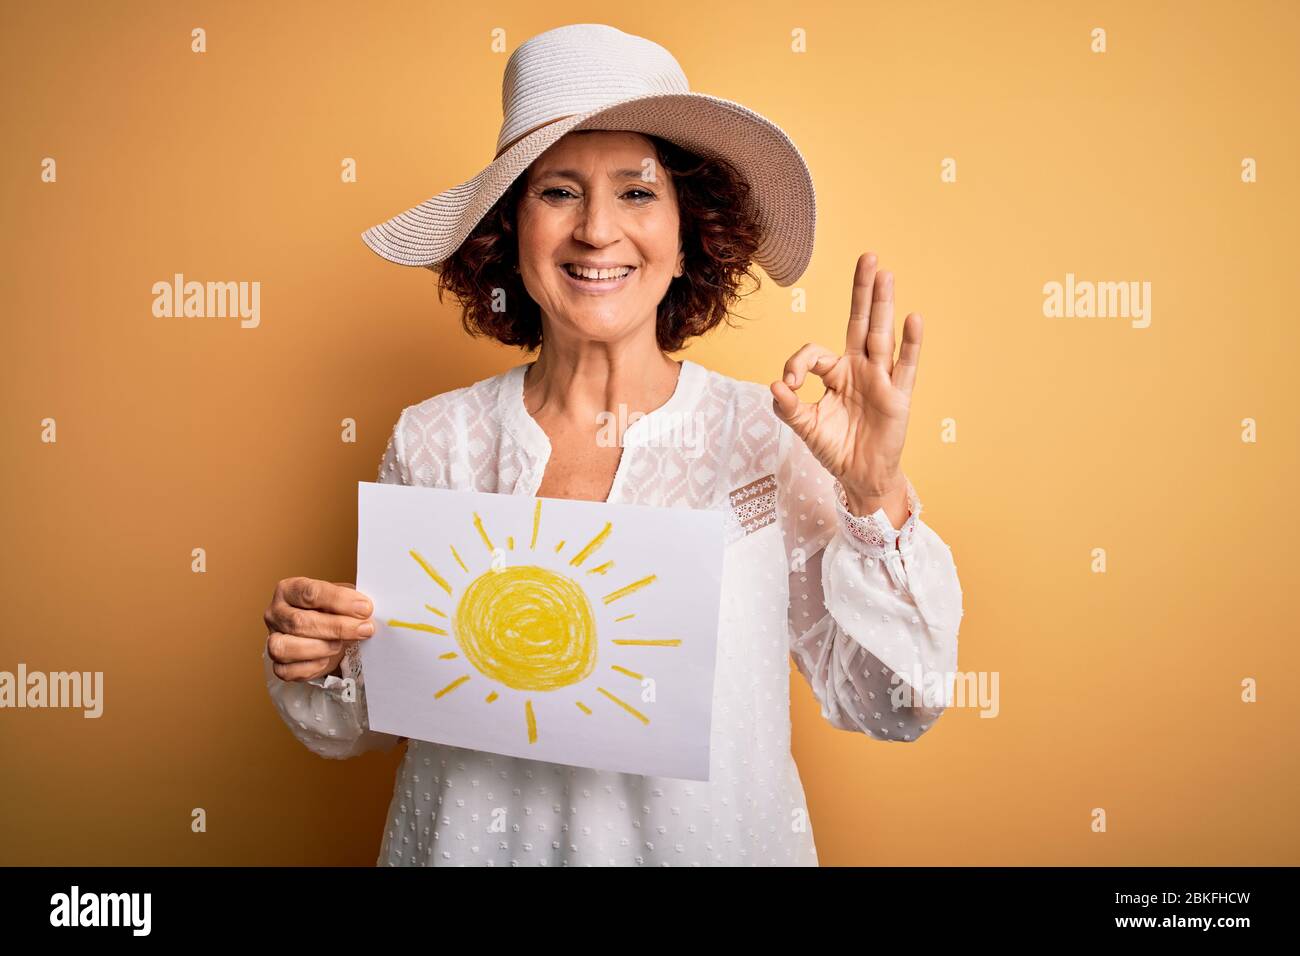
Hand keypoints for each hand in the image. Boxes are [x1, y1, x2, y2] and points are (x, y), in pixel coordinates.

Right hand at [264, 578, 374, 681]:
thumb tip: (365, 610)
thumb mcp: (341, 598)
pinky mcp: (276, 665)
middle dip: (337, 627)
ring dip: (321, 647)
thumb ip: (351, 601)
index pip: (310, 592)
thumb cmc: (331, 612)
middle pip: (299, 621)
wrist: (325, 634)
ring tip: (341, 644)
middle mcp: (275, 613)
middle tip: (364, 629)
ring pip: (286, 647)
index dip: (339, 600)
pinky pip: (287, 671)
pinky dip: (311, 667)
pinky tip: (327, 659)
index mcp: (289, 590)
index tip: (365, 608)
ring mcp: (272, 639)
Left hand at [770, 252, 921, 513]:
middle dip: (862, 291)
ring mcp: (880, 379)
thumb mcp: (805, 428)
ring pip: (881, 335)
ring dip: (883, 305)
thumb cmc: (834, 448)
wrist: (860, 477)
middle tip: (868, 256)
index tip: (789, 385)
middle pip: (860, 322)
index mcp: (835, 373)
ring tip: (885, 274)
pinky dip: (910, 344)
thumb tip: (775, 386)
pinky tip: (913, 319)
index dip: (798, 363)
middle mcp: (859, 368)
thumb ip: (789, 408)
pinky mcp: (898, 396)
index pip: (815, 352)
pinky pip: (905, 366)